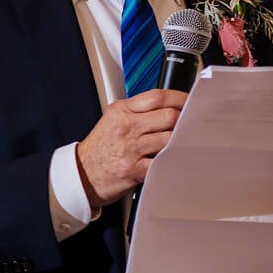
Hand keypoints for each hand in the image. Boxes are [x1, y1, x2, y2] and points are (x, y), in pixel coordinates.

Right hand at [76, 89, 187, 206]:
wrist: (82, 175)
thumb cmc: (100, 149)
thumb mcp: (112, 119)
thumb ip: (137, 110)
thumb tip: (169, 106)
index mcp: (121, 111)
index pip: (157, 97)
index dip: (180, 98)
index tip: (190, 101)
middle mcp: (126, 127)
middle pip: (169, 116)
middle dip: (184, 120)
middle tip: (190, 124)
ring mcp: (130, 149)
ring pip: (169, 139)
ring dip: (179, 142)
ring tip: (181, 143)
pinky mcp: (134, 170)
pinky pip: (162, 162)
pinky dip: (172, 160)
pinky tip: (174, 159)